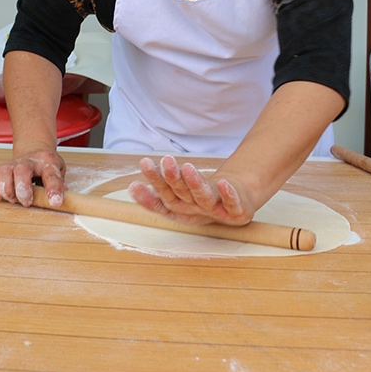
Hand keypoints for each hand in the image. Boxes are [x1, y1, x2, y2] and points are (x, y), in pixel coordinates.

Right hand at [0, 150, 65, 207]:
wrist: (34, 151)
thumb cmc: (45, 166)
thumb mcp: (58, 171)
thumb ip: (59, 183)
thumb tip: (62, 196)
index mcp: (47, 162)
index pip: (52, 175)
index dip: (53, 189)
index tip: (55, 202)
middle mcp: (29, 160)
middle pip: (21, 171)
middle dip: (22, 190)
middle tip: (27, 202)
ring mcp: (13, 162)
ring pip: (4, 172)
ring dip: (7, 190)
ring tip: (14, 199)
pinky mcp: (0, 166)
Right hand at [128, 156, 255, 226]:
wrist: (239, 203)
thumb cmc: (205, 198)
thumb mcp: (180, 196)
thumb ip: (160, 189)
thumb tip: (132, 187)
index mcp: (180, 208)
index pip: (162, 200)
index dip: (148, 196)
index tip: (133, 185)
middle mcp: (195, 210)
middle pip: (181, 194)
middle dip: (171, 179)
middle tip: (164, 161)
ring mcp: (216, 210)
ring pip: (203, 197)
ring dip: (195, 183)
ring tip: (187, 167)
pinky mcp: (237, 211)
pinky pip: (232, 202)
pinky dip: (228, 193)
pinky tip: (223, 182)